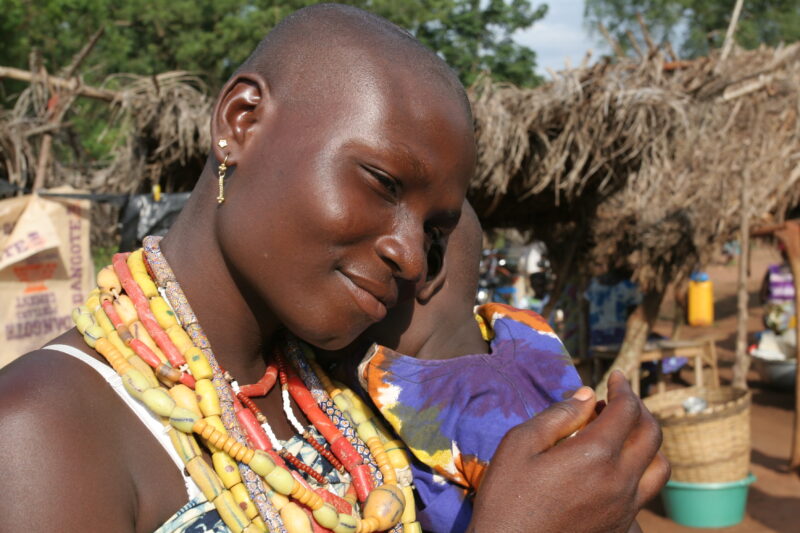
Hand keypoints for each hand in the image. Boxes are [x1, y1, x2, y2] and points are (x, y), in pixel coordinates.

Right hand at [469, 371, 668, 532]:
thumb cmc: (506, 497)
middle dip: (639, 410)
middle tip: (617, 401)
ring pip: (659, 468)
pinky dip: (639, 478)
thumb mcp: (520, 445)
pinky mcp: (620, 530)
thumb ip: (558, 416)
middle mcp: (620, 481)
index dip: (623, 388)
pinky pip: (645, 499)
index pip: (627, 410)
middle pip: (651, 434)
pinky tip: (615, 476)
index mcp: (595, 455)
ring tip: (624, 436)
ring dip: (647, 444)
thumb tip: (587, 395)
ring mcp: (625, 510)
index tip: (615, 377)